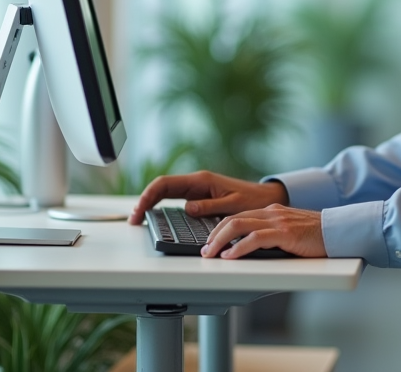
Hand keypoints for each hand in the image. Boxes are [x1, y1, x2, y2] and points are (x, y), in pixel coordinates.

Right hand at [127, 171, 288, 224]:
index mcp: (201, 180)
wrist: (266, 197)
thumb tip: (188, 209)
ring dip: (151, 203)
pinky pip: (175, 198)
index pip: (166, 184)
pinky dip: (162, 205)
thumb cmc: (253, 200)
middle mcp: (196, 182)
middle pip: (162, 187)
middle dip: (144, 201)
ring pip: (166, 192)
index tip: (139, 210)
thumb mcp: (233, 205)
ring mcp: (197, 189)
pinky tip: (156, 216)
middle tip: (133, 219)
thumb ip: (210, 206)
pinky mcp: (200, 196)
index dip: (148, 196)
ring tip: (140, 218)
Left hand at [201, 203, 326, 258]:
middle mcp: (271, 212)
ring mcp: (277, 221)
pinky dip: (238, 247)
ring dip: (220, 241)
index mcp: (271, 211)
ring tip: (211, 254)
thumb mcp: (289, 230)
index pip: (237, 216)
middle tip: (205, 250)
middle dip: (213, 235)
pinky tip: (230, 256)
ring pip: (238, 225)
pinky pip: (255, 239)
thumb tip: (249, 248)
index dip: (219, 229)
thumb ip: (271, 234)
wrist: (338, 231)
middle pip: (232, 219)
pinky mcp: (285, 233)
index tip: (210, 242)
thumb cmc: (316, 236)